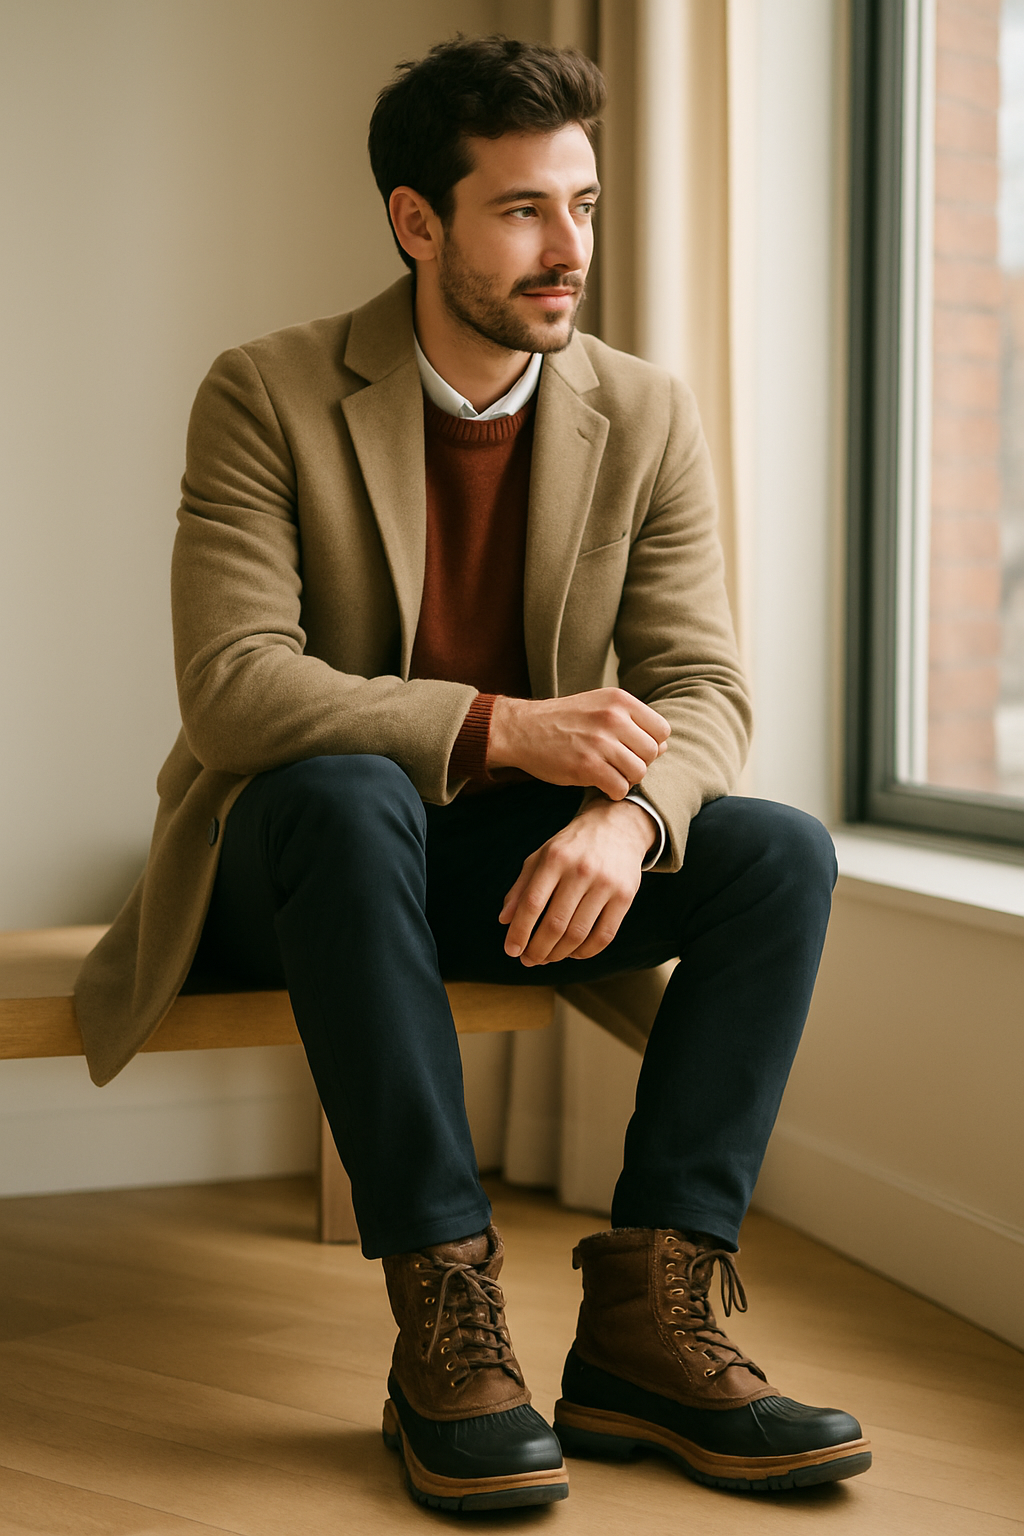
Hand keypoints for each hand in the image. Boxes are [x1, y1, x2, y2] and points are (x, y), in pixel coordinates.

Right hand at [487, 689, 669, 799]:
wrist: (522, 729)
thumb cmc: (564, 720)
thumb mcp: (599, 707)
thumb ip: (631, 722)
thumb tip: (664, 745)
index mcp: (619, 701)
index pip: (661, 730)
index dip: (651, 744)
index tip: (632, 749)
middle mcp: (613, 718)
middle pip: (652, 753)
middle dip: (639, 764)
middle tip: (619, 765)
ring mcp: (600, 742)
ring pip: (638, 772)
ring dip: (627, 779)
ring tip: (610, 774)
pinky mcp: (587, 766)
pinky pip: (619, 787)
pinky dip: (614, 791)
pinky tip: (602, 785)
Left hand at [499, 797, 653, 965]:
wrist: (617, 827)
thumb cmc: (571, 847)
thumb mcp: (541, 857)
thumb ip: (521, 887)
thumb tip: (504, 921)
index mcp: (555, 858)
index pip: (532, 903)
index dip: (519, 932)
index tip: (511, 951)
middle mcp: (581, 870)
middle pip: (555, 924)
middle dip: (538, 949)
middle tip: (529, 961)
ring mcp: (606, 883)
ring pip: (579, 934)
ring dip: (559, 954)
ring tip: (548, 959)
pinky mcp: (625, 895)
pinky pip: (604, 935)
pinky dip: (586, 952)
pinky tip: (574, 953)